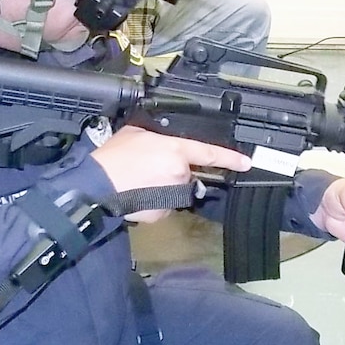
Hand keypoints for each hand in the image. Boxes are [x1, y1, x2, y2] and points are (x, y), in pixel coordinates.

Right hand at [90, 126, 250, 222]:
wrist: (98, 186)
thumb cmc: (113, 157)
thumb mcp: (137, 132)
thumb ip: (158, 136)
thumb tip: (164, 138)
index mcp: (176, 151)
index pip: (210, 154)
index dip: (230, 158)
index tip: (246, 163)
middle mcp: (180, 173)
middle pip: (188, 174)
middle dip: (176, 172)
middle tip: (150, 169)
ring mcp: (173, 195)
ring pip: (177, 190)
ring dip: (166, 187)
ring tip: (142, 182)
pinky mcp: (163, 212)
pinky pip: (165, 206)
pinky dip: (157, 202)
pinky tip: (141, 195)